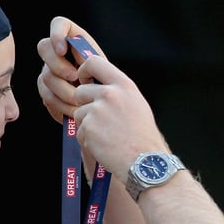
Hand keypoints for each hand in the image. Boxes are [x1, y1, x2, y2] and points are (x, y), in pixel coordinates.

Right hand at [36, 16, 103, 124]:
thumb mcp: (105, 72)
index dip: (56, 33)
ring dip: (65, 90)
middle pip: (44, 47)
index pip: (59, 24)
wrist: (104, 109)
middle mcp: (57, 52)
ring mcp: (49, 70)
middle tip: (75, 78)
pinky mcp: (46, 90)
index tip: (62, 49)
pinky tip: (75, 110)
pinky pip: (47, 96)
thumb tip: (78, 64)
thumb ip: (92, 63)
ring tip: (81, 101)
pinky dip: (62, 105)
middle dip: (59, 65)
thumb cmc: (107, 87)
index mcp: (75, 40)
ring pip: (46, 76)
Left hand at [37, 16, 168, 181]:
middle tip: (101, 122)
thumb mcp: (136, 105)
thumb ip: (118, 92)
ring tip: (108, 137)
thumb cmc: (143, 137)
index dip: (84, 71)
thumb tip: (99, 84)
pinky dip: (88, 140)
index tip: (85, 80)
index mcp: (123, 85)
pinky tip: (105, 146)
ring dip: (87, 125)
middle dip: (85, 105)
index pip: (93, 61)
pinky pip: (79, 131)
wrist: (145, 162)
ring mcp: (97, 111)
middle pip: (80, 91)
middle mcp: (109, 94)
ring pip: (79, 113)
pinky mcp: (88, 128)